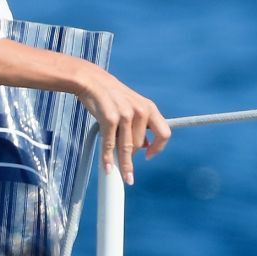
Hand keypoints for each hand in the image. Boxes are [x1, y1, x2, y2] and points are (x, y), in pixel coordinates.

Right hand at [70, 63, 170, 184]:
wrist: (92, 82)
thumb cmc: (111, 95)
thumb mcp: (132, 106)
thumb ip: (140, 124)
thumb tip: (145, 145)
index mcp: (149, 108)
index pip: (164, 133)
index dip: (158, 148)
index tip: (149, 156)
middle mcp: (140, 111)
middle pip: (141, 144)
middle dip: (132, 155)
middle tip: (124, 163)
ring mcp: (125, 115)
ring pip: (127, 147)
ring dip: (123, 163)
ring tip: (119, 173)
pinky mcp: (109, 119)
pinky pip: (110, 144)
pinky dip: (108, 158)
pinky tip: (107, 167)